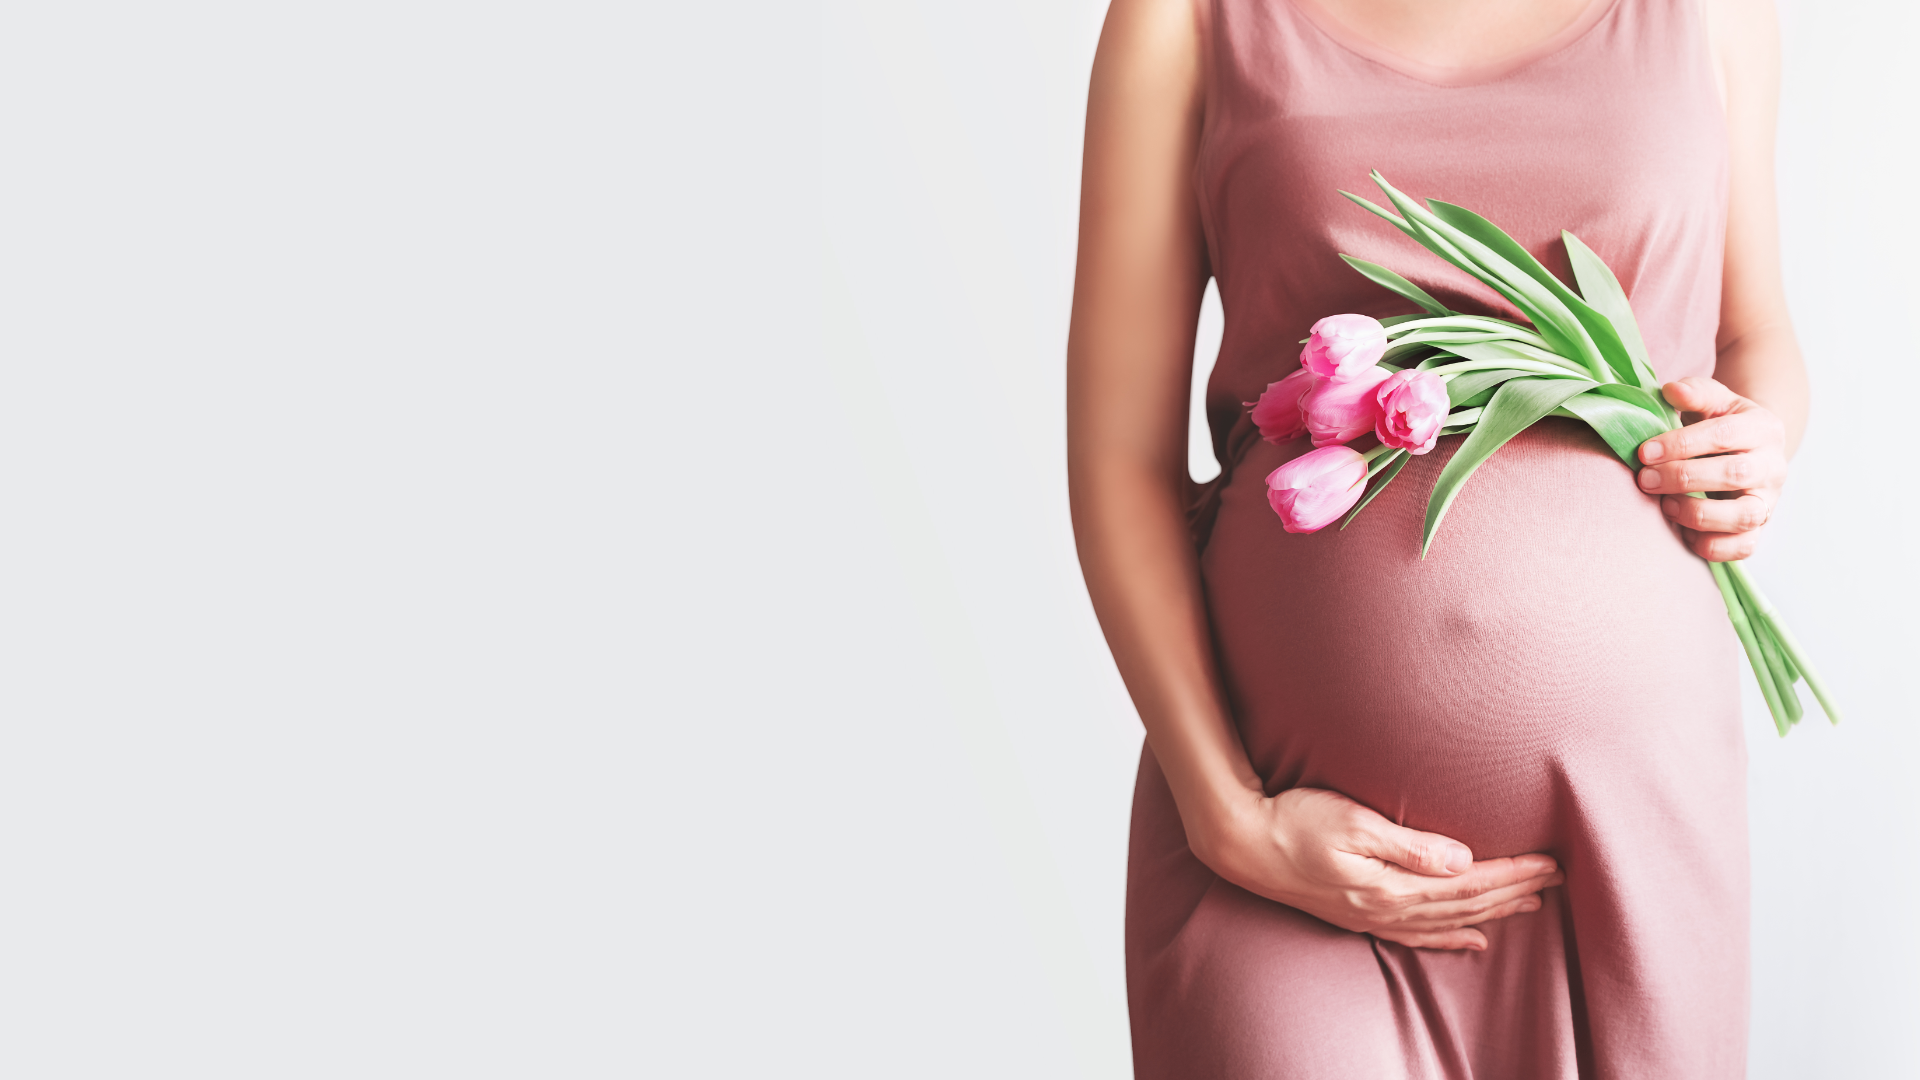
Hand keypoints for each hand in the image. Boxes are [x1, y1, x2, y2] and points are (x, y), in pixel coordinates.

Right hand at [1191, 787, 1562, 950]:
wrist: (1242, 843)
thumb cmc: (1294, 820)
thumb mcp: (1352, 820)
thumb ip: (1408, 844)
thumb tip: (1462, 859)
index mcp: (1390, 885)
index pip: (1468, 883)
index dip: (1513, 875)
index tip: (1551, 863)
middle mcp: (1386, 909)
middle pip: (1466, 905)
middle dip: (1516, 892)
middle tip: (1557, 878)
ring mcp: (1372, 917)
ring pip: (1448, 921)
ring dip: (1493, 913)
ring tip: (1532, 905)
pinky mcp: (1358, 915)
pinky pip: (1418, 935)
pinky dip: (1451, 937)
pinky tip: (1472, 939)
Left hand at [1636, 376, 1788, 560]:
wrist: (1748, 450)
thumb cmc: (1720, 424)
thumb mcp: (1712, 401)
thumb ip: (1695, 392)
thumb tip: (1671, 390)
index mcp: (1763, 428)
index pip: (1724, 435)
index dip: (1681, 444)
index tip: (1644, 452)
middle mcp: (1772, 466)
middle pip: (1734, 475)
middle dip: (1683, 478)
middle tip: (1644, 479)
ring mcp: (1769, 499)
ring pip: (1744, 515)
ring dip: (1698, 514)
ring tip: (1665, 506)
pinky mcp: (1759, 528)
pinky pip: (1743, 547)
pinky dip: (1712, 545)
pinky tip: (1684, 532)